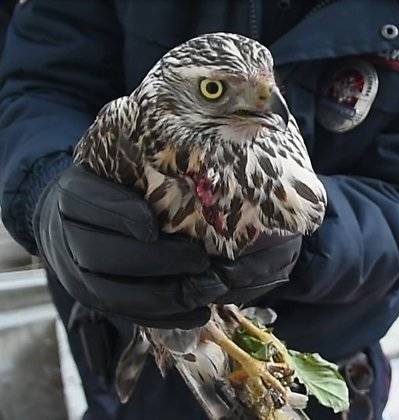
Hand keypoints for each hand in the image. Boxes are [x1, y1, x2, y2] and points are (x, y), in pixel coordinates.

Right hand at [33, 166, 300, 328]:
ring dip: (164, 295)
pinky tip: (200, 313)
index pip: (89, 203)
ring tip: (207, 289)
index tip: (153, 224)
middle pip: (101, 255)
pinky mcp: (98, 302)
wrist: (69, 222)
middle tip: (200, 260)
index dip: (120, 214)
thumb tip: (212, 149)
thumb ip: (147, 164)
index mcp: (74, 195)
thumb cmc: (111, 189)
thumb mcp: (117, 168)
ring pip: (113, 293)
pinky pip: (128, 316)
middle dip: (154, 261)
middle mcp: (68, 238)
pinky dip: (166, 317)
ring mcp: (79, 276)